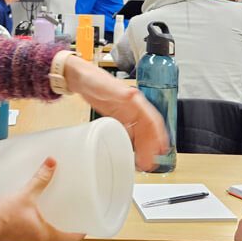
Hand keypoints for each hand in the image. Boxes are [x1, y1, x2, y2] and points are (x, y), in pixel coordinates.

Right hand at [0, 158, 83, 240]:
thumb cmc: (1, 217)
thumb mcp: (25, 195)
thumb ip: (40, 179)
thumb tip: (51, 164)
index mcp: (45, 237)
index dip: (78, 234)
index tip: (84, 229)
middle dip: (61, 231)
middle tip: (64, 218)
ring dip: (44, 232)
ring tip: (44, 217)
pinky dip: (30, 233)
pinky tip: (24, 222)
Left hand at [63, 56, 167, 170]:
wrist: (80, 78)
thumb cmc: (93, 79)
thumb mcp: (105, 87)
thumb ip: (119, 92)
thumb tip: (132, 95)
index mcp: (134, 100)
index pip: (152, 119)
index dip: (158, 134)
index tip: (161, 147)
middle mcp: (133, 107)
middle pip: (148, 129)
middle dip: (152, 146)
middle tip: (152, 162)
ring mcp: (126, 113)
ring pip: (140, 133)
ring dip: (145, 147)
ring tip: (145, 162)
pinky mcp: (118, 118)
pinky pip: (130, 133)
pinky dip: (134, 143)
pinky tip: (133, 152)